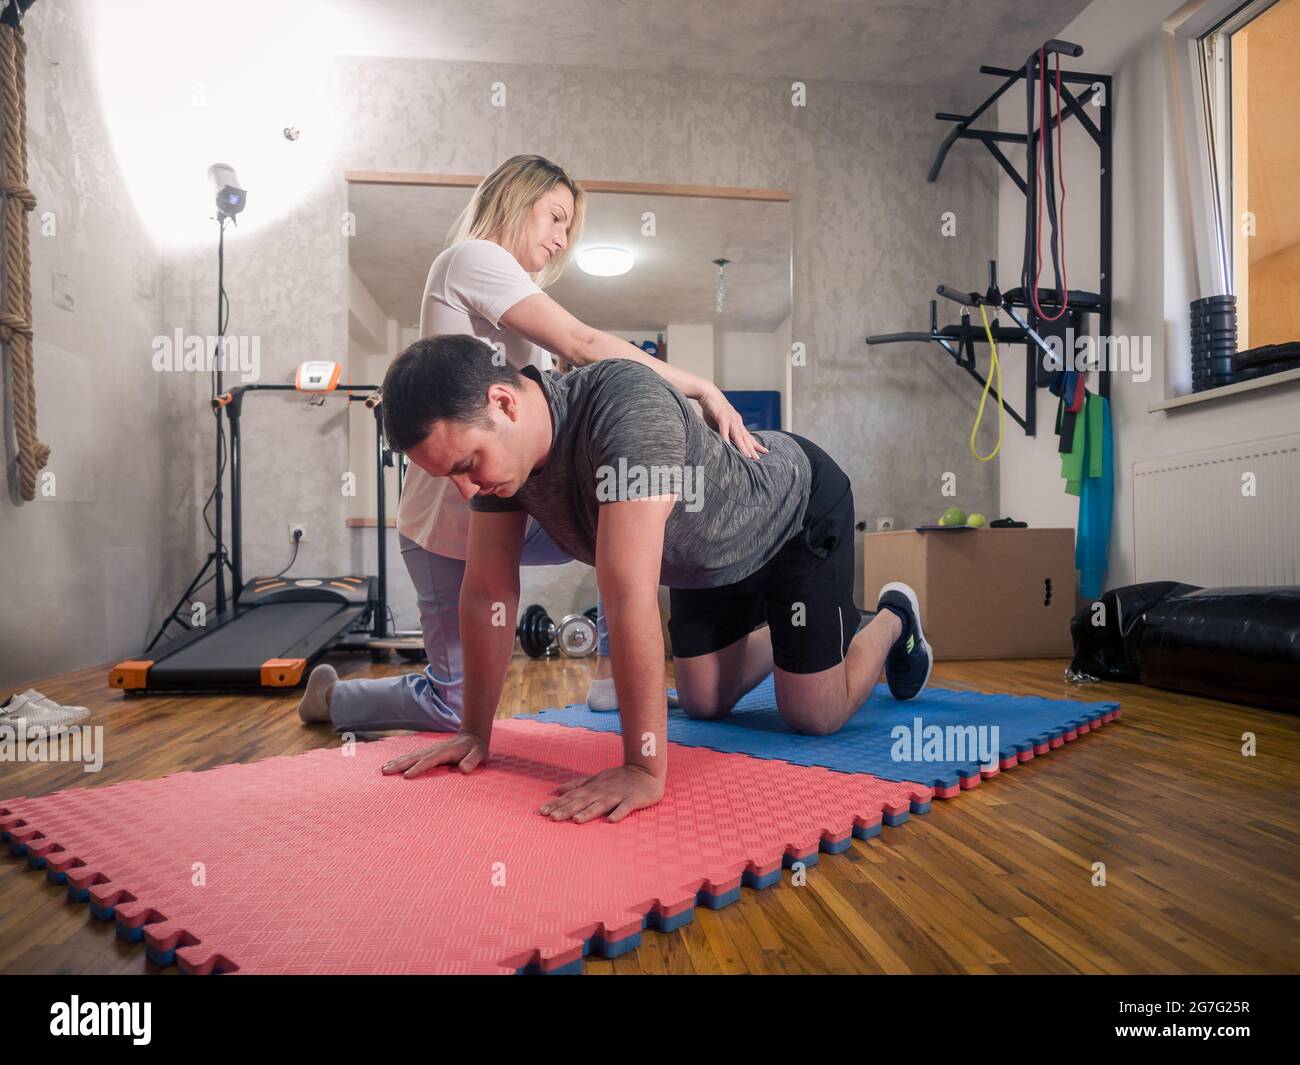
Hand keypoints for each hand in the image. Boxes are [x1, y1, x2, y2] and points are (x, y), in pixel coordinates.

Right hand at [381, 732, 488, 778]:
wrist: (472, 736)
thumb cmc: (476, 749)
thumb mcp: (479, 755)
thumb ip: (472, 761)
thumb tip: (464, 769)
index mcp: (445, 752)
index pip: (429, 761)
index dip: (418, 768)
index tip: (407, 776)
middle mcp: (434, 750)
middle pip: (414, 757)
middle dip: (400, 765)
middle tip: (386, 772)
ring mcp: (429, 750)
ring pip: (410, 756)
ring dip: (396, 762)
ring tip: (383, 769)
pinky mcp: (427, 752)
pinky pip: (411, 756)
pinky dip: (400, 760)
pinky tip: (390, 764)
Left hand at [539, 764, 664, 822]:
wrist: (645, 770)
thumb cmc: (618, 777)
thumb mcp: (595, 779)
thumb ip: (577, 785)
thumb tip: (557, 790)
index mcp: (592, 787)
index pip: (571, 796)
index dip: (557, 804)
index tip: (541, 812)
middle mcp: (602, 791)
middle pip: (582, 801)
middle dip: (567, 809)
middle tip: (552, 818)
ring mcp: (618, 795)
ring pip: (601, 804)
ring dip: (589, 812)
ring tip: (577, 820)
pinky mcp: (633, 799)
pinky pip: (625, 807)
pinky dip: (619, 813)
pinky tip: (611, 820)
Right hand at [698, 386, 767, 459]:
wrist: (708, 393)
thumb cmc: (713, 409)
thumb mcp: (720, 423)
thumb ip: (723, 432)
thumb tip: (725, 442)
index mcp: (737, 423)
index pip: (748, 436)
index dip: (755, 445)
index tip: (764, 452)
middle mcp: (737, 421)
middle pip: (746, 438)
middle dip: (752, 449)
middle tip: (758, 459)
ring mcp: (730, 419)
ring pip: (738, 435)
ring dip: (743, 446)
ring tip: (748, 456)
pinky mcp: (722, 416)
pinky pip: (725, 429)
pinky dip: (726, 438)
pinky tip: (728, 445)